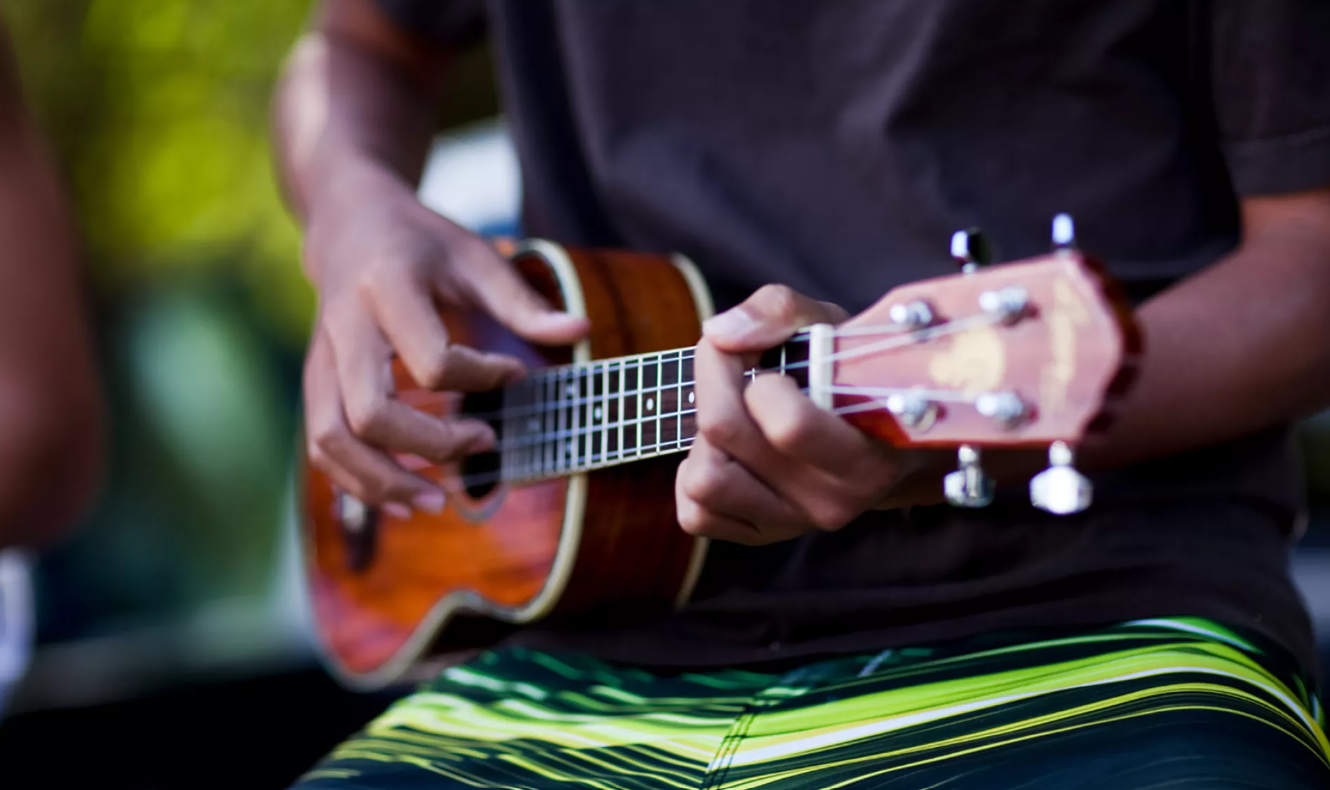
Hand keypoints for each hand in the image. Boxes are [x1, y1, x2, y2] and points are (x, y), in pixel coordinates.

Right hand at [302, 164, 588, 517]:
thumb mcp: (473, 255)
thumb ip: (522, 301)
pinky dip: (356, 483)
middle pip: (370, 413)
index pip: (432, 359)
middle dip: (431, 445)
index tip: (516, 374)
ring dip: (383, 481)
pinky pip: (321, 447)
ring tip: (437, 503)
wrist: (348, 222)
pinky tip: (401, 500)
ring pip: (331, 439)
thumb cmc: (419, 242)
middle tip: (485, 442)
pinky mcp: (314, 382)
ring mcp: (321, 360)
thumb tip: (580, 331)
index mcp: (385, 289)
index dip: (482, 377)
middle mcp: (344, 329)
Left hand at [676, 286, 941, 544]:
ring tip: (738, 416)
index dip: (754, 371)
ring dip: (707, 437)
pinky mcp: (762, 535)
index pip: (787, 425)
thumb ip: (779, 311)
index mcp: (864, 455)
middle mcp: (831, 500)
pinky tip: (728, 452)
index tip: (766, 355)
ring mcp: (795, 522)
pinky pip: (695, 514)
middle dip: (716, 377)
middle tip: (736, 364)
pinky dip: (695, 477)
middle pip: (724, 430)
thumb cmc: (852, 374)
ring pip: (703, 480)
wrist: (882, 441)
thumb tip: (719, 334)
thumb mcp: (831, 326)